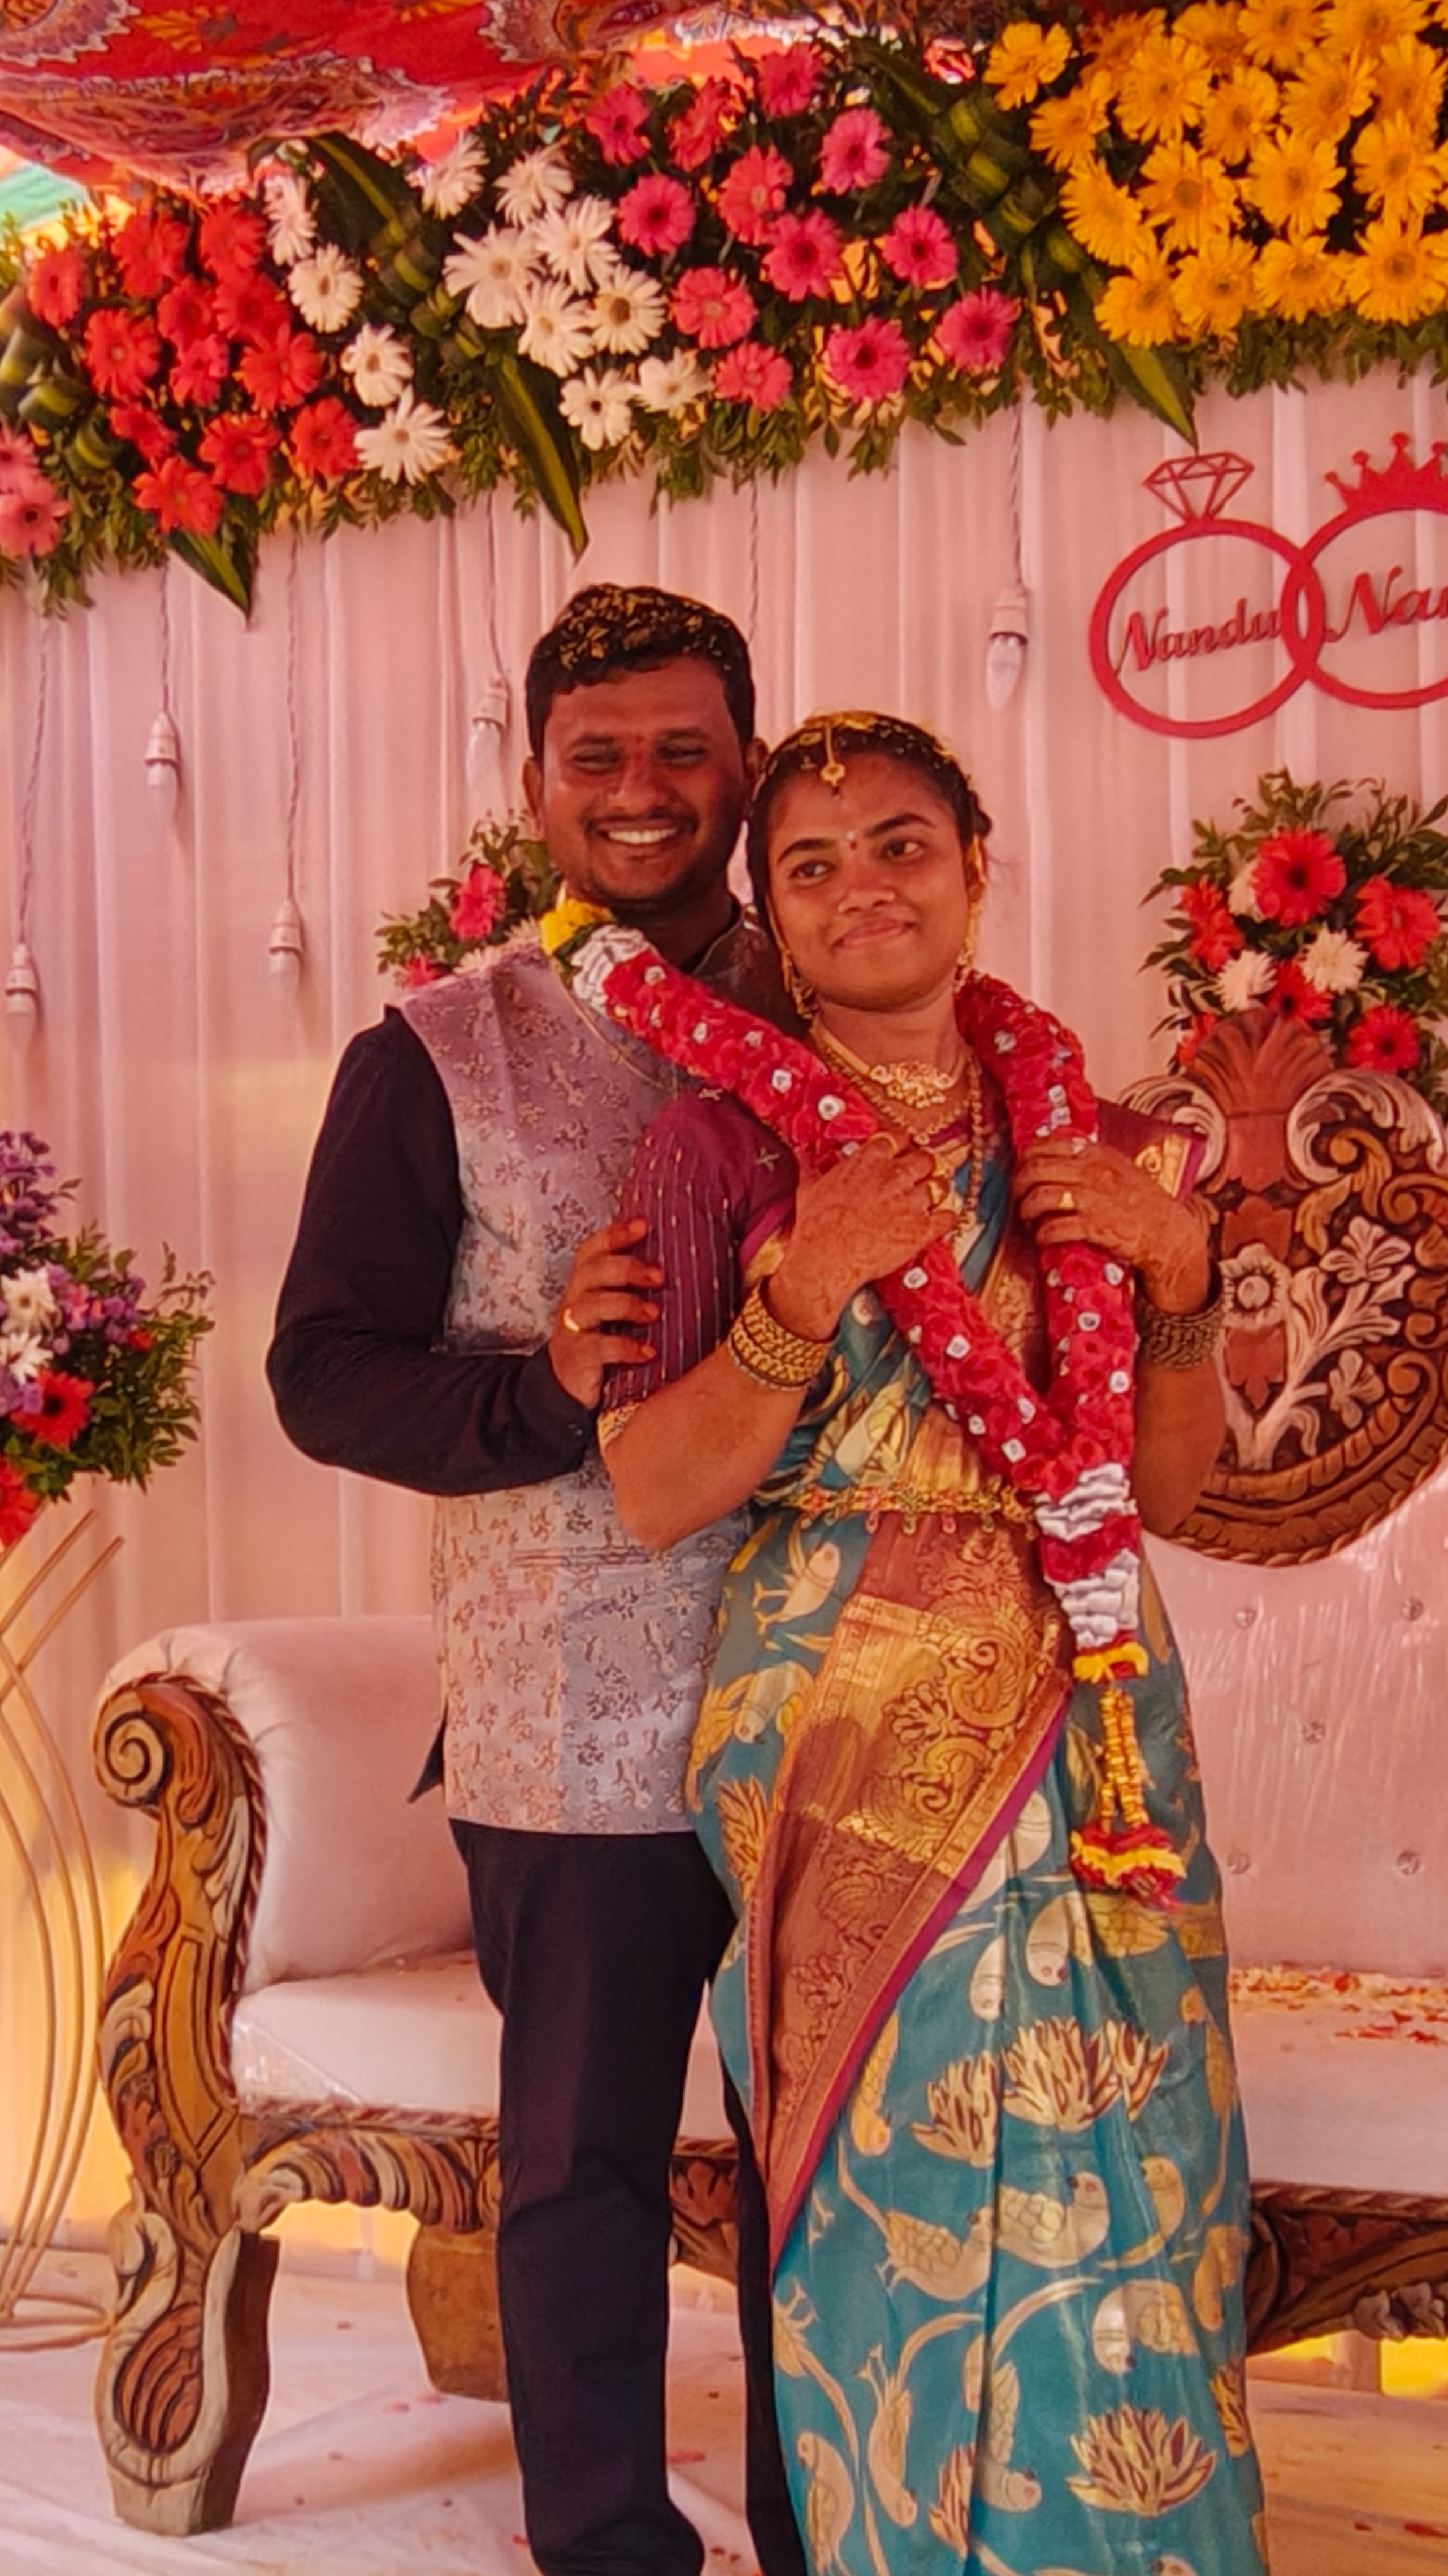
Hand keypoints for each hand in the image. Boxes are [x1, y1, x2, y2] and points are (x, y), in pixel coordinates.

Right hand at [546, 1217, 659, 1408]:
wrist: (570, 1386)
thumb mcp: (614, 1311)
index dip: (615, 1234)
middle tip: (660, 1276)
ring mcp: (572, 1329)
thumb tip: (687, 1264)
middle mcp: (575, 1300)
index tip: (643, 1224)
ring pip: (591, 1306)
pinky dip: (626, 1348)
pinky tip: (649, 1352)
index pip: (592, 1249)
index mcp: (585, 1284)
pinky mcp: (576, 1357)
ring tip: (654, 1313)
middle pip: (592, 1271)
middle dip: (626, 1268)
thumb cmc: (604, 1339)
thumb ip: (635, 1288)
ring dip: (625, 1305)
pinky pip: (598, 1347)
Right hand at [770, 1132, 955, 1340]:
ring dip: (937, 1190)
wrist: (825, 1259)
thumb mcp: (809, 1188)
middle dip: (924, 1166)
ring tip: (934, 1196)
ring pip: (940, 1186)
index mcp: (868, 1160)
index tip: (902, 1150)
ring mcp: (911, 1202)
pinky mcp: (922, 1229)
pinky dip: (947, 1218)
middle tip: (921, 1174)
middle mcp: (894, 1175)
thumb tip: (804, 1151)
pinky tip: (943, 1220)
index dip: (902, 1144)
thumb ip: (812, 1165)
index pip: (897, 1138)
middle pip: (924, 1158)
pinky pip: (948, 1217)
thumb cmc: (816, 1225)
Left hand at [1013, 1138, 1209, 1312]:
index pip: (1045, 1145)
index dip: (1025, 1159)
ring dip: (1027, 1210)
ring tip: (1029, 1219)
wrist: (1169, 1233)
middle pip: (1035, 1169)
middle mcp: (1093, 1172)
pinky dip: (1042, 1234)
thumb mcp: (1118, 1168)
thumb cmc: (1142, 1202)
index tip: (1021, 1170)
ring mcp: (1094, 1200)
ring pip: (1040, 1197)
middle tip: (1018, 1198)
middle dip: (1018, 1185)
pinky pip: (1054, 1227)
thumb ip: (1089, 1158)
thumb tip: (1052, 1150)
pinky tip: (1044, 1237)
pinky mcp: (1095, 1227)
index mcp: (1097, 1154)